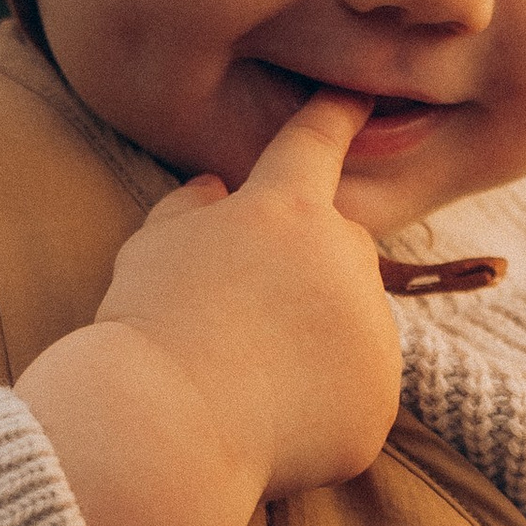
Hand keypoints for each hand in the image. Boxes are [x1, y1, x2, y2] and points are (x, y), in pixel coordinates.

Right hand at [99, 88, 401, 492]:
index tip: (360, 96)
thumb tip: (213, 190)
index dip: (335, 115)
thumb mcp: (151, 249)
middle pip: (339, 251)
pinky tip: (265, 425)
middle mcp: (346, 257)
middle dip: (305, 274)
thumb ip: (188, 210)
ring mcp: (373, 330)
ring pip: (351, 328)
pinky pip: (353, 397)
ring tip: (244, 381)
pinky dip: (319, 410)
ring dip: (314, 344)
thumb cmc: (145, 328)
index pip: (315, 144)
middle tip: (242, 321)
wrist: (163, 429)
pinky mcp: (379, 400)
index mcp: (288, 209)